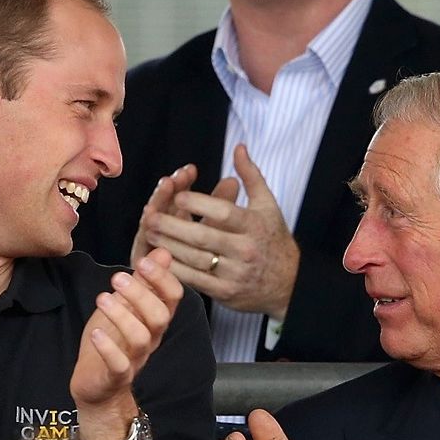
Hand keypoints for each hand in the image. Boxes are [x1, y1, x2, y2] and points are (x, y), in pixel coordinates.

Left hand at [70, 248, 182, 410]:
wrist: (98, 386)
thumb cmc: (113, 342)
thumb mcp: (126, 306)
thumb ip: (144, 282)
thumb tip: (163, 253)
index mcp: (154, 320)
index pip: (172, 298)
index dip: (163, 278)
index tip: (144, 261)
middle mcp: (150, 339)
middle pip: (160, 317)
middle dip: (142, 294)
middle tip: (119, 278)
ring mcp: (135, 358)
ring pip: (141, 338)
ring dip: (122, 315)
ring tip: (102, 298)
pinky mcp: (116, 375)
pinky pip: (119, 364)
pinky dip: (108, 348)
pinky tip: (96, 333)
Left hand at [138, 145, 298, 319]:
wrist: (289, 283)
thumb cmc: (273, 238)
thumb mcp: (267, 205)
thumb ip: (251, 175)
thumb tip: (238, 147)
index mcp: (254, 226)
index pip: (222, 212)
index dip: (198, 203)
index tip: (177, 195)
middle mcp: (245, 250)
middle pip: (203, 237)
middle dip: (173, 226)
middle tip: (151, 216)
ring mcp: (235, 274)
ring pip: (195, 259)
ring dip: (168, 246)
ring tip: (149, 234)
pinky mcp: (226, 293)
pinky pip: (196, 281)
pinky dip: (176, 270)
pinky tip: (161, 258)